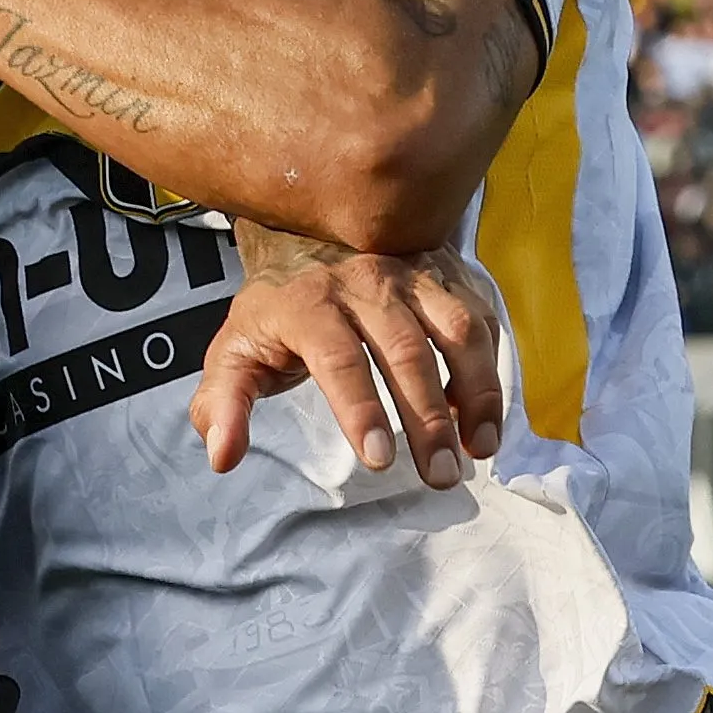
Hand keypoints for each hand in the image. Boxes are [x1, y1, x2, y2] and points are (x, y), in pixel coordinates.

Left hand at [194, 235, 508, 486]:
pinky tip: (483, 418)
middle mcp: (366, 282)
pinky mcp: (446, 276)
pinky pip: (480, 321)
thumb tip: (223, 457)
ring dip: (476, 392)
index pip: (338, 357)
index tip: (379, 461)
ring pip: (457, 330)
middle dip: (428, 419)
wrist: (307, 235)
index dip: (359, 408)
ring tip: (480, 449)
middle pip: (406, 350)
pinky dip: (489, 370)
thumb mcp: (234, 354)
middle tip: (441, 477)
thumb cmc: (274, 313)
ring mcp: (413, 276)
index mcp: (309, 304)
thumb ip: (222, 406)